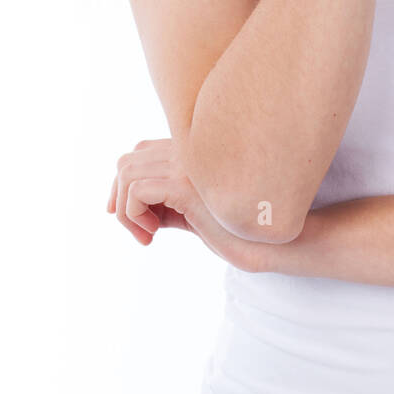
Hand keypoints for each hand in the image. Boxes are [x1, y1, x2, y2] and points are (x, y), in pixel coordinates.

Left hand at [107, 138, 271, 273]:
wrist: (272, 243)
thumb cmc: (238, 231)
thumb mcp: (194, 212)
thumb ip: (168, 203)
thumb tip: (130, 206)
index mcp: (194, 151)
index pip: (142, 150)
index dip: (126, 183)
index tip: (134, 218)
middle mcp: (189, 150)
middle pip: (128, 160)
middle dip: (120, 198)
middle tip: (142, 232)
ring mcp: (188, 164)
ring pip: (126, 173)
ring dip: (126, 211)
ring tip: (149, 234)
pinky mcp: (187, 184)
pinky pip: (137, 191)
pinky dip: (132, 215)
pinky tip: (153, 234)